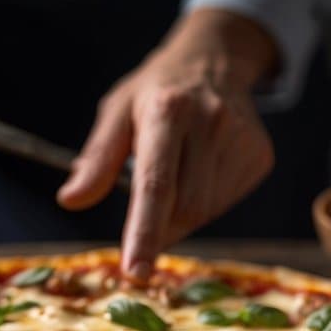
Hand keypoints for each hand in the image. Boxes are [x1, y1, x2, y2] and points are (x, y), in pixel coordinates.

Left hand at [57, 9, 277, 277]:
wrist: (215, 60)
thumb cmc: (156, 92)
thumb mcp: (116, 112)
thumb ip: (97, 159)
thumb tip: (71, 200)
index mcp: (167, 111)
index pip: (156, 184)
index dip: (145, 232)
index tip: (135, 270)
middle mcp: (210, 122)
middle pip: (185, 207)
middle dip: (160, 227)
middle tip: (145, 220)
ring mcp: (241, 139)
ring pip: (208, 211)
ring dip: (182, 215)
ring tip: (176, 180)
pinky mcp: (260, 155)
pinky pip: (227, 202)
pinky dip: (207, 204)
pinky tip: (200, 174)